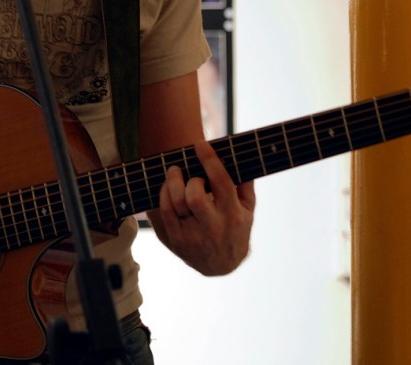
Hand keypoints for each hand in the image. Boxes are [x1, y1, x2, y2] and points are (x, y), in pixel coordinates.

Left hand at [150, 139, 255, 275]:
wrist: (221, 266)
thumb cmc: (235, 230)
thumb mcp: (248, 210)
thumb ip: (245, 185)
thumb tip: (239, 157)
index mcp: (233, 215)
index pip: (221, 183)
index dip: (209, 160)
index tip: (200, 144)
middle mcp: (213, 227)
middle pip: (193, 196)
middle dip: (188, 178)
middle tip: (184, 170)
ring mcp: (192, 236)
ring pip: (173, 203)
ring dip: (170, 183)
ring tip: (173, 175)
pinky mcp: (175, 241)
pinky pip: (162, 213)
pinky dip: (162, 196)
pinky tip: (167, 188)